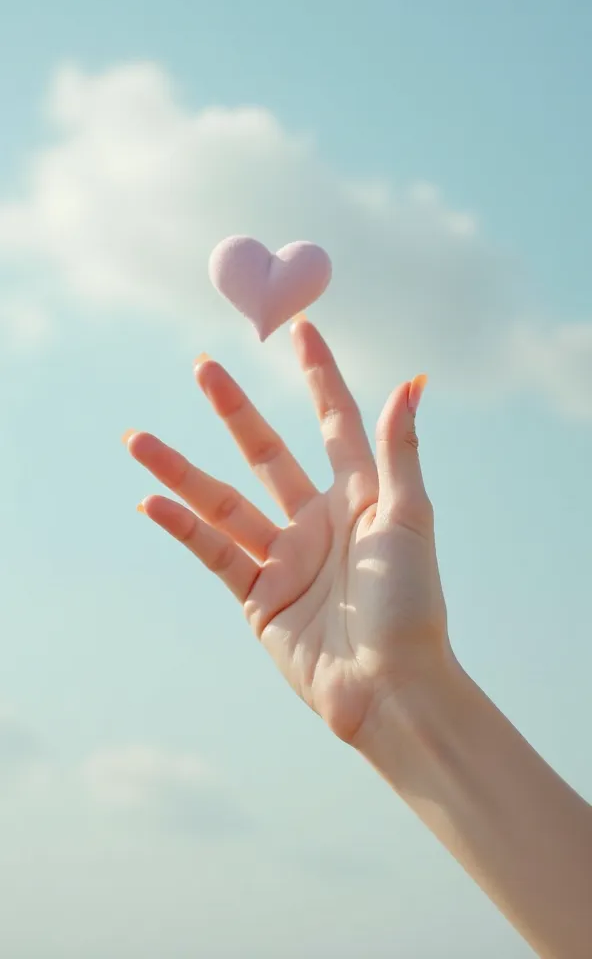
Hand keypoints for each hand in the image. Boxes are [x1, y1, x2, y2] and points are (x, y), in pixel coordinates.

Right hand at [125, 319, 450, 744]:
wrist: (391, 686)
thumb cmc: (411, 602)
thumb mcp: (409, 518)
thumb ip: (400, 451)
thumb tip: (413, 381)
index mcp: (359, 496)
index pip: (335, 421)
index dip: (319, 375)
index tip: (300, 328)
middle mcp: (318, 520)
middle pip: (266, 452)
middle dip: (235, 410)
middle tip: (203, 366)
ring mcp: (285, 558)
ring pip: (224, 502)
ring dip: (181, 471)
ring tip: (137, 440)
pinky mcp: (259, 596)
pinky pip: (215, 552)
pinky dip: (182, 528)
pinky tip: (149, 503)